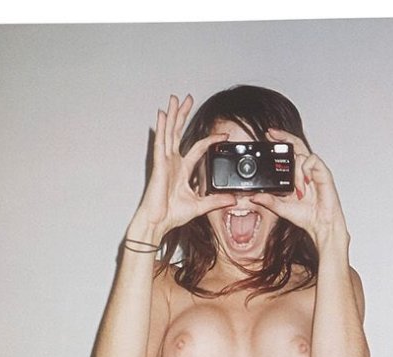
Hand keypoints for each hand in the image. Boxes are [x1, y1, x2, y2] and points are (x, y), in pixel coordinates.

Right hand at [130, 94, 236, 240]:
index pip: (197, 148)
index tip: (223, 133)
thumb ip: (216, 200)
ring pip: (169, 132)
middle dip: (183, 116)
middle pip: (178, 132)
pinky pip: (161, 143)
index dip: (210, 139)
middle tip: (187, 99)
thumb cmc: (172, 214)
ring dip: (173, 115)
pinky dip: (162, 128)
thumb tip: (233, 199)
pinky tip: (163, 115)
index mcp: (182, 169)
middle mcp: (172, 162)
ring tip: (175, 100)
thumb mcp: (201, 206)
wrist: (159, 221)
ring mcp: (165, 161)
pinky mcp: (159, 164)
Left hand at [249, 128, 350, 249]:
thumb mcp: (281, 208)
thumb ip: (268, 201)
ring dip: (296, 171)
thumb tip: (254, 196)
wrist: (321, 225)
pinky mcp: (324, 173)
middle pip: (296, 144)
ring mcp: (314, 171)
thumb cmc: (307, 216)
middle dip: (283, 136)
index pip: (288, 152)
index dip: (279, 142)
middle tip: (271, 134)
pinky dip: (306, 168)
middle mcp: (305, 170)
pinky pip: (313, 160)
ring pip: (301, 155)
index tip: (267, 137)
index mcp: (296, 175)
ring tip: (298, 190)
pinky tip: (306, 182)